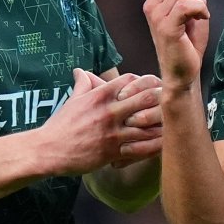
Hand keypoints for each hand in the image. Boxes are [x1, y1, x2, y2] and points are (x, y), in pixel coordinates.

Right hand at [38, 69, 162, 175]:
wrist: (48, 150)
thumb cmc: (61, 124)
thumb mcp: (73, 99)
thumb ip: (83, 84)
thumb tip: (81, 71)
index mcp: (101, 95)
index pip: (132, 80)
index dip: (147, 81)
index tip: (156, 86)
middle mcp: (109, 111)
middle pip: (146, 98)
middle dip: (162, 98)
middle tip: (173, 100)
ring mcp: (113, 132)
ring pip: (147, 124)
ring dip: (162, 123)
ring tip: (175, 121)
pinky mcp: (113, 151)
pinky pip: (140, 148)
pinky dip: (155, 146)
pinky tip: (165, 144)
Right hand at [144, 0, 209, 90]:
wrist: (183, 71)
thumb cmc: (188, 41)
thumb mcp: (196, 7)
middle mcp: (151, 3)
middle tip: (202, 7)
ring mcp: (156, 15)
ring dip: (201, 0)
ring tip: (201, 15)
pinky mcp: (166, 27)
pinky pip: (186, 4)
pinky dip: (200, 8)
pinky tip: (202, 18)